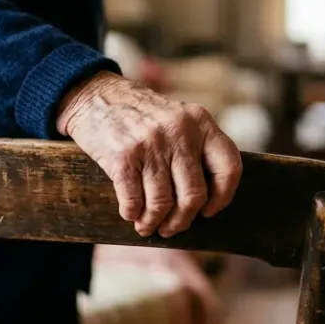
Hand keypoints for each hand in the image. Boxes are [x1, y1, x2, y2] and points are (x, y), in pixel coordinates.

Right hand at [56, 71, 241, 237]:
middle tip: (172, 227)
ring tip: (147, 226)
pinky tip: (131, 213)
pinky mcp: (123, 156)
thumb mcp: (178, 118)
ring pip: (162, 203)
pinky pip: (134, 201)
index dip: (222, 197)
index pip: (229, 168)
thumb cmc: (141, 115)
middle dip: (182, 220)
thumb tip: (205, 201)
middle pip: (194, 195)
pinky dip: (132, 214)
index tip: (208, 210)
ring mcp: (151, 143)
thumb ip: (196, 147)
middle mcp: (179, 132)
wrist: (96, 95)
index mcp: (200, 122)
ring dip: (154, 222)